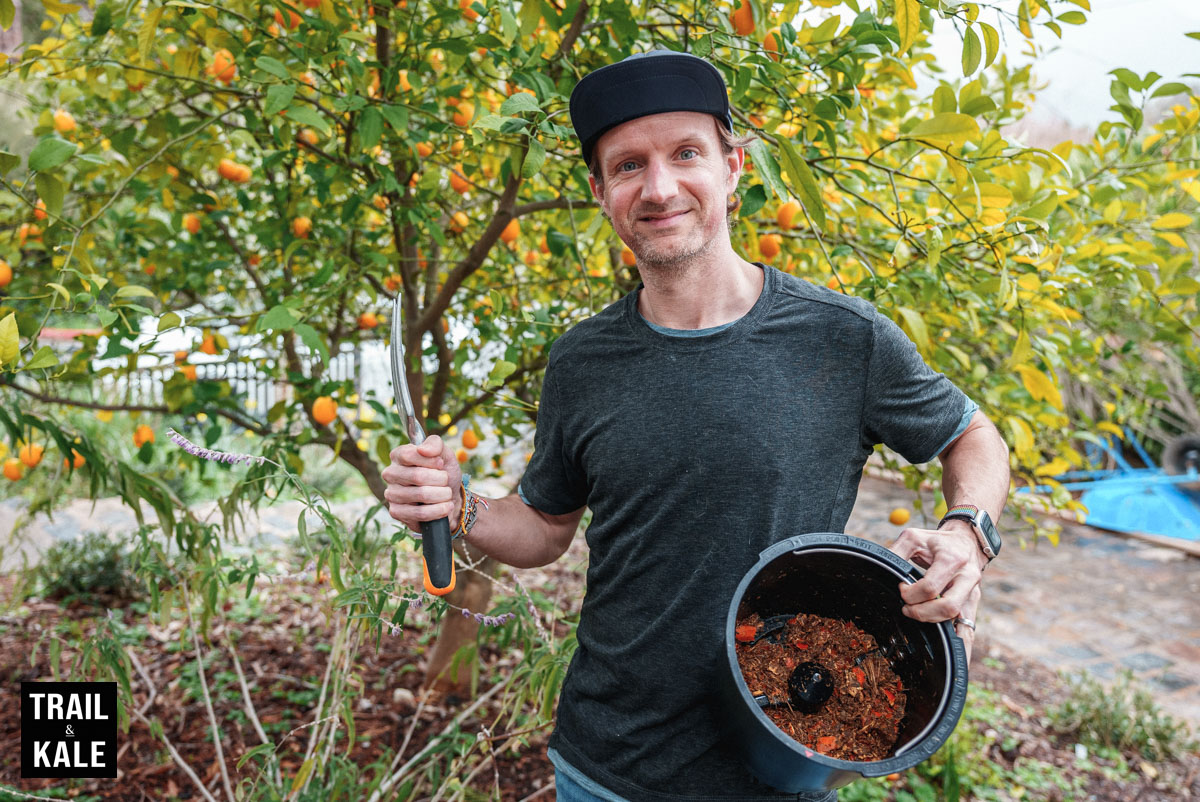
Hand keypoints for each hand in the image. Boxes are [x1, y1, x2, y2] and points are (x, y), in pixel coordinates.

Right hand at [381, 435, 461, 531]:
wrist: (450, 498)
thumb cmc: (443, 474)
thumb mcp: (444, 454)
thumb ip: (435, 444)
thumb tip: (422, 449)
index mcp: (398, 456)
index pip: (408, 455)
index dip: (430, 460)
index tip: (441, 464)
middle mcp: (390, 474)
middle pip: (417, 476)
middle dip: (440, 479)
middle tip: (446, 481)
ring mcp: (391, 494)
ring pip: (421, 494)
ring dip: (442, 495)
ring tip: (447, 494)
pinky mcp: (396, 512)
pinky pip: (420, 513)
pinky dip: (438, 510)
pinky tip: (445, 507)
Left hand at [889, 520, 985, 662]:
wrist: (967, 541)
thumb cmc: (937, 542)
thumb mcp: (914, 537)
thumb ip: (896, 551)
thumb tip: (880, 567)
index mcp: (952, 559)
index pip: (931, 586)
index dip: (912, 593)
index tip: (901, 589)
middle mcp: (967, 578)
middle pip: (948, 607)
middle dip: (923, 614)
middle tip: (907, 609)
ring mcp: (973, 593)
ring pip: (961, 622)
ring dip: (936, 628)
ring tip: (918, 625)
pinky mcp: (973, 605)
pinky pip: (970, 631)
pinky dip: (962, 648)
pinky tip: (956, 664)